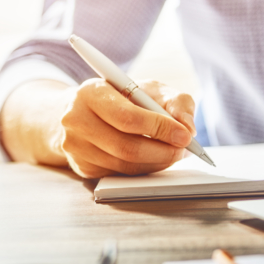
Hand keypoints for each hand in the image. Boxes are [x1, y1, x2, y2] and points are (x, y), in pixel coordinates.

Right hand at [59, 78, 195, 177]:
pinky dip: (142, 169)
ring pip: (125, 165)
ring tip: (172, 153)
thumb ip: (175, 102)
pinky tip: (151, 158)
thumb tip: (188, 128)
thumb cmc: (119, 97)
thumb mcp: (148, 88)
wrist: (82, 111)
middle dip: (163, 152)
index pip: (127, 117)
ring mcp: (75, 146)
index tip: (185, 135)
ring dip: (156, 163)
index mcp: (90, 93)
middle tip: (183, 150)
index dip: (160, 128)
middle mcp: (76, 120)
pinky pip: (119, 175)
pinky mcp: (81, 166)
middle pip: (126, 147)